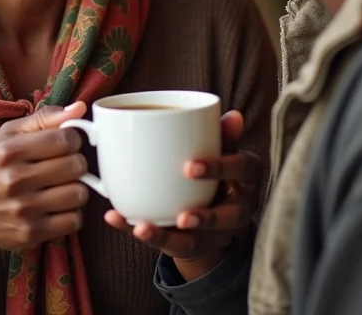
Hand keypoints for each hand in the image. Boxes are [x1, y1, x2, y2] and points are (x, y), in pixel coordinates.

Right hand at [0, 102, 89, 252]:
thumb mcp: (8, 136)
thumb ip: (44, 118)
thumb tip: (80, 108)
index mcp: (10, 150)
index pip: (66, 138)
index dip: (74, 139)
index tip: (67, 144)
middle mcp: (15, 179)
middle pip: (76, 165)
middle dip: (76, 164)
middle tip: (65, 166)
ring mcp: (23, 209)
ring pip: (79, 193)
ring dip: (76, 189)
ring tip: (62, 187)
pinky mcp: (31, 233)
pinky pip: (74, 220)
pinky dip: (71, 214)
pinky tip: (57, 208)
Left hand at [105, 110, 262, 281]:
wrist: (216, 209)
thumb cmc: (217, 168)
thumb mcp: (221, 149)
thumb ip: (222, 135)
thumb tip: (234, 115)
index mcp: (246, 177)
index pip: (242, 169)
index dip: (220, 168)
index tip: (189, 166)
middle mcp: (238, 208)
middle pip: (230, 217)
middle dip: (205, 218)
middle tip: (181, 216)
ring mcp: (215, 233)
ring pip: (196, 241)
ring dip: (167, 236)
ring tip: (142, 228)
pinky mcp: (191, 245)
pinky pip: (167, 245)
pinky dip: (141, 232)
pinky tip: (116, 218)